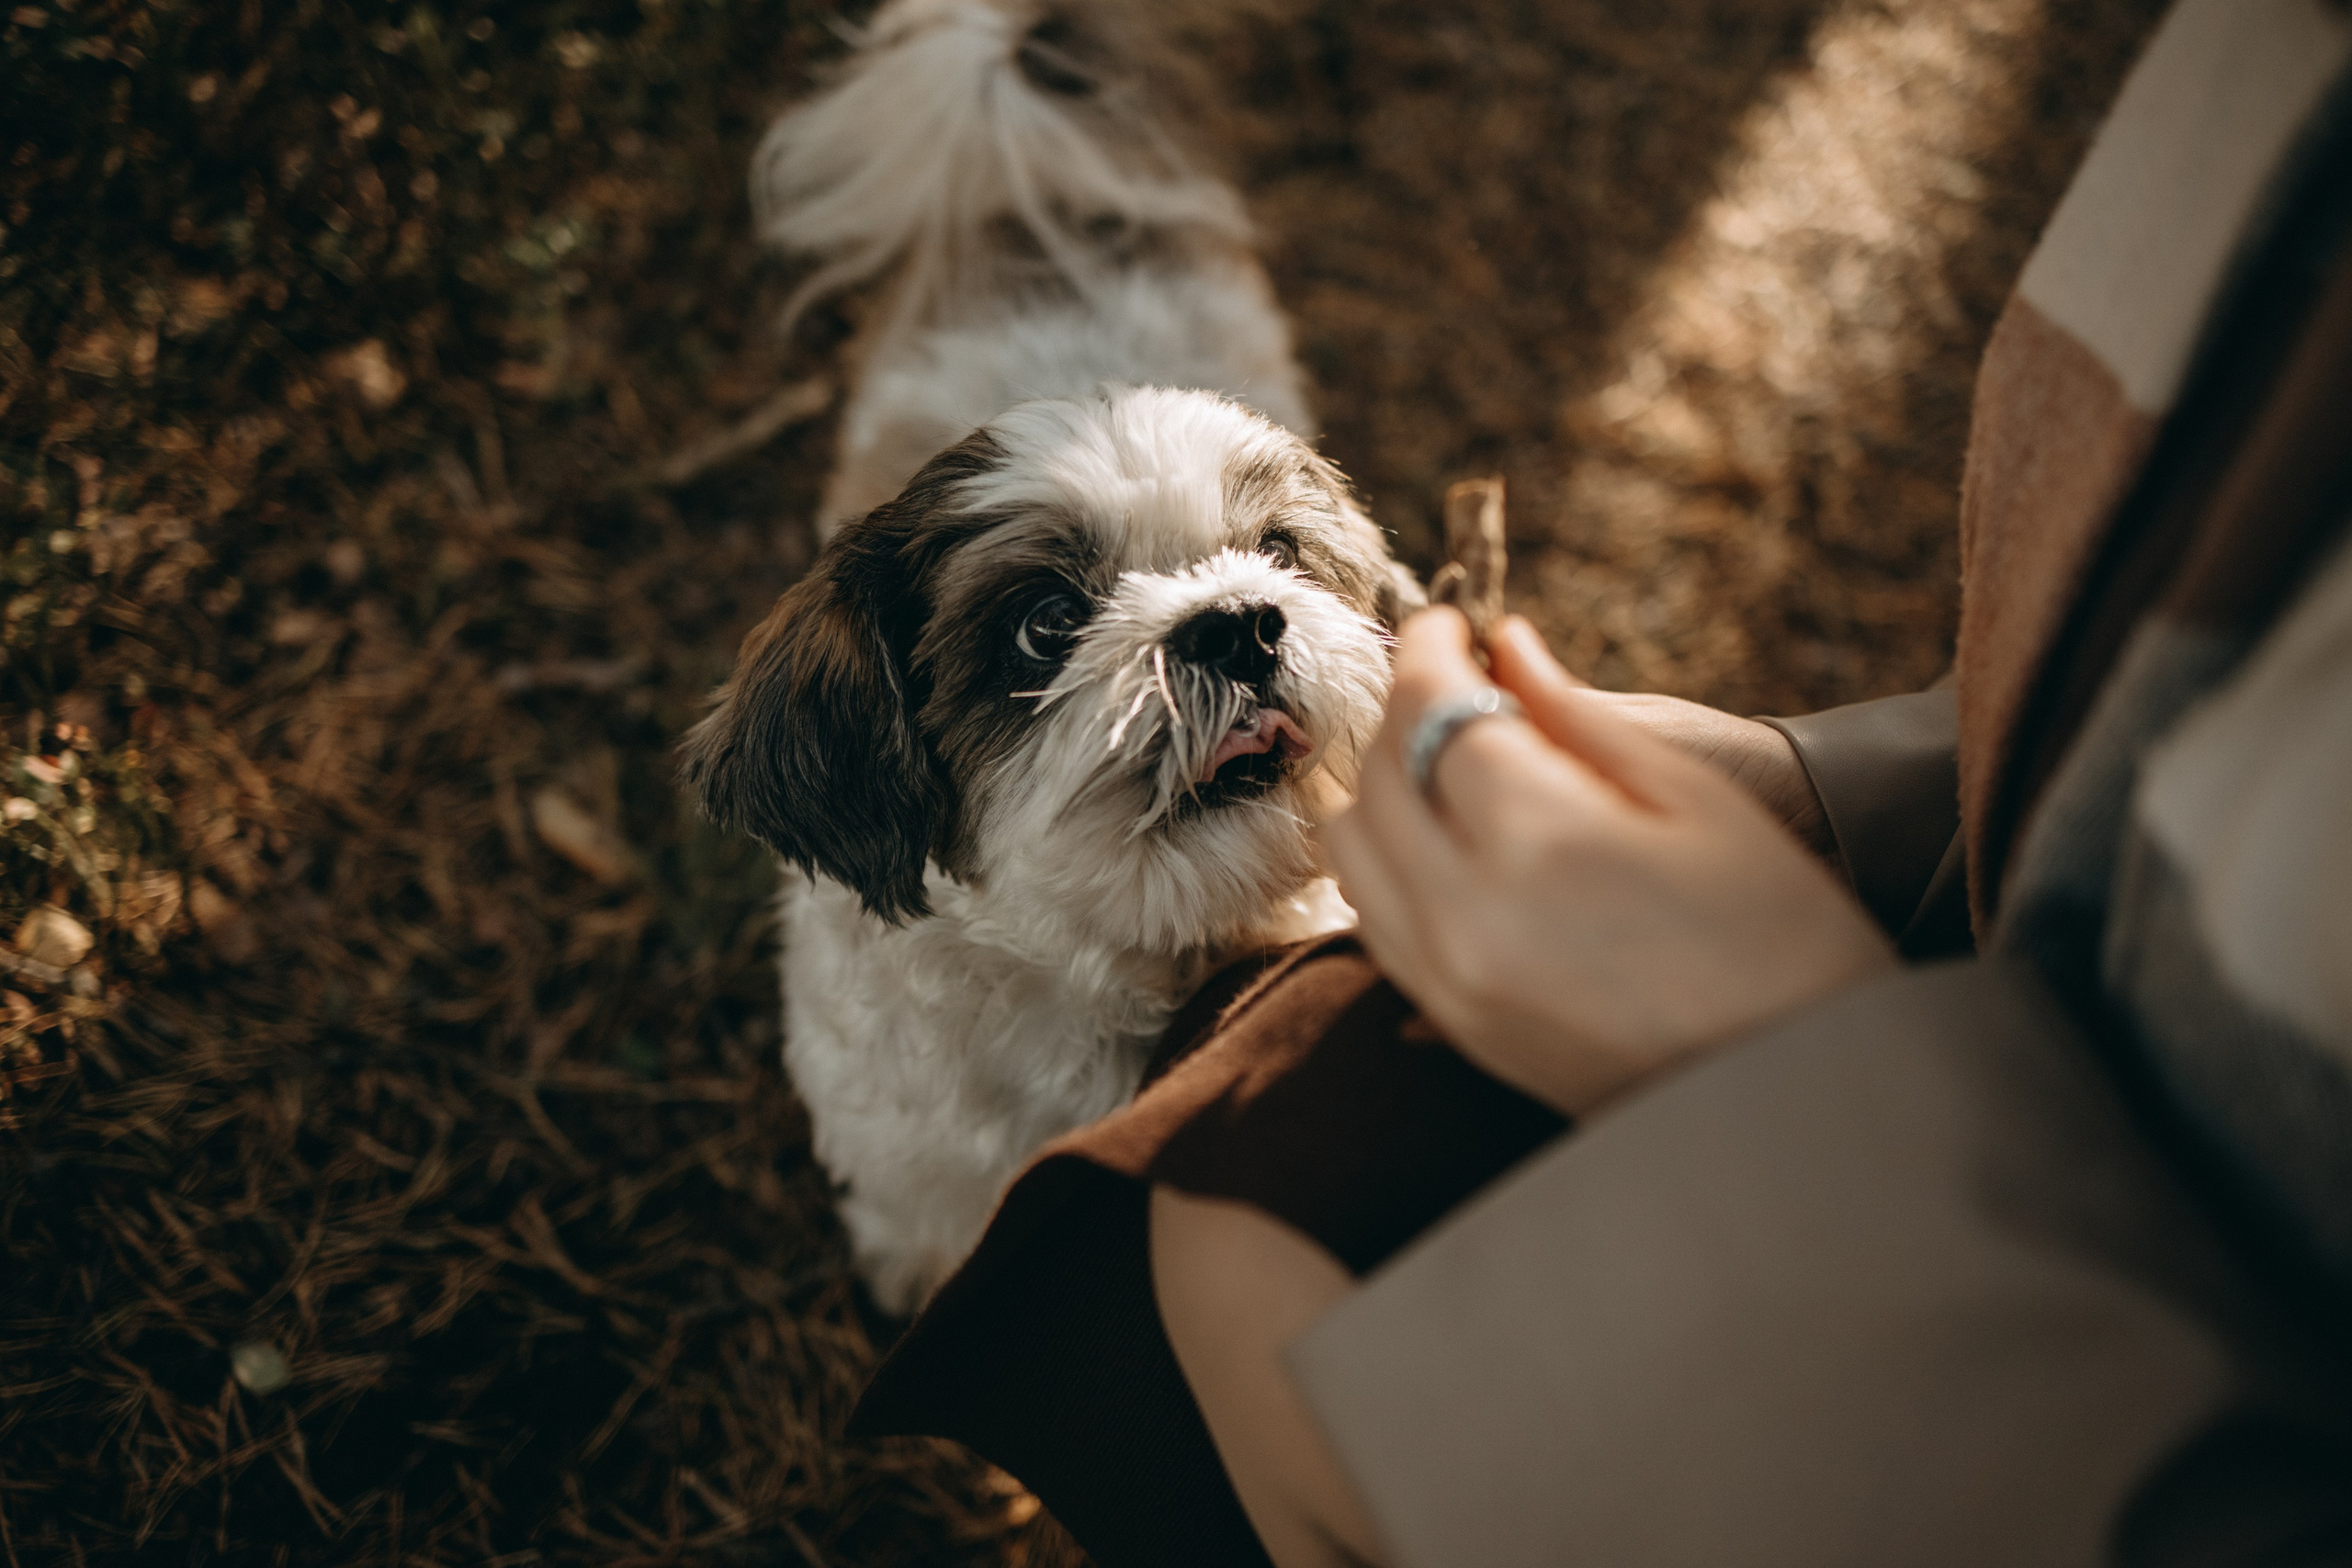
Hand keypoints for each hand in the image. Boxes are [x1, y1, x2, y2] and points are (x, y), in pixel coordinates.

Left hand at [1320, 612, 1895, 1117]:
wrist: (1803, 1090)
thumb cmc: (1782, 931)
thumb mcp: (1694, 798)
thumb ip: (1576, 714)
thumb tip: (1504, 646)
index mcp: (1541, 842)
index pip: (1434, 713)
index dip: (1428, 648)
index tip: (1443, 619)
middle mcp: (1469, 917)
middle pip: (1378, 779)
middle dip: (1403, 710)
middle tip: (1450, 675)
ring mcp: (1451, 982)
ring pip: (1353, 854)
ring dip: (1381, 786)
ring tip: (1443, 754)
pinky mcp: (1456, 1028)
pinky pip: (1375, 922)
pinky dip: (1386, 860)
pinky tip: (1441, 834)